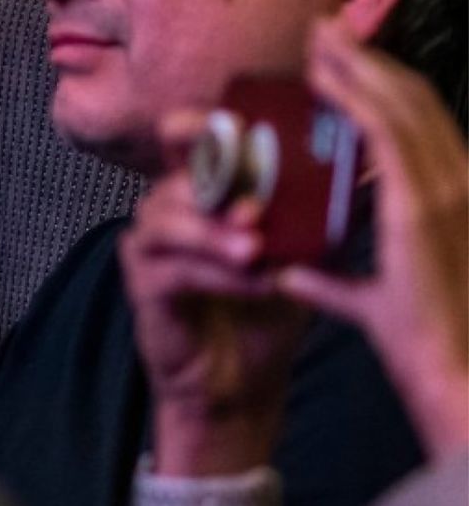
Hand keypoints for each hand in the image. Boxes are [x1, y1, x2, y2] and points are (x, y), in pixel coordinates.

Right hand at [121, 117, 309, 505]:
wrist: (237, 381)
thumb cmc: (265, 311)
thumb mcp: (297, 253)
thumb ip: (313, 215)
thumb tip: (362, 174)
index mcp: (200, 191)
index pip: (187, 142)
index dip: (202, 128)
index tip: (235, 124)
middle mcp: (166, 208)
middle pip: (178, 176)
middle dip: (218, 186)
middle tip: (255, 207)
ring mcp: (148, 245)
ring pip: (169, 219)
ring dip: (214, 233)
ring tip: (255, 249)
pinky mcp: (143, 284)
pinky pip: (174, 269)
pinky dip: (216, 274)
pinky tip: (253, 283)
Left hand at [276, 21, 467, 457]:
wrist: (455, 377)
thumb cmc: (424, 346)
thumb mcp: (368, 302)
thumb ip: (331, 282)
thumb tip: (291, 273)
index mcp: (452, 198)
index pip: (418, 125)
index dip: (381, 86)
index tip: (340, 61)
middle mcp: (457, 184)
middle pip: (411, 101)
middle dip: (365, 61)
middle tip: (323, 29)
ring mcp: (445, 190)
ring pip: (400, 106)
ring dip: (357, 65)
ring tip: (318, 36)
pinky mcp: (421, 204)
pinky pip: (385, 134)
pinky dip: (355, 97)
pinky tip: (325, 76)